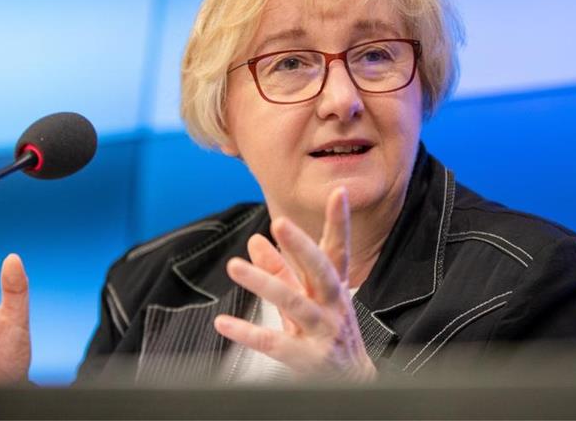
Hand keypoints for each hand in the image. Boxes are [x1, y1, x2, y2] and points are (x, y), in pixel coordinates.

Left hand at [214, 187, 375, 380]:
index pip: (337, 250)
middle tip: (280, 221)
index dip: (338, 221)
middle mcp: (333, 306)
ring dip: (264, 282)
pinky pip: (275, 344)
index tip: (339, 192)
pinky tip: (224, 322)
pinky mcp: (308, 358)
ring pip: (294, 304)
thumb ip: (282, 270)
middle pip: (321, 271)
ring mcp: (323, 332)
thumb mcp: (306, 298)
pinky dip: (248, 333)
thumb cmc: (326, 333)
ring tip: (234, 266)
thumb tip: (257, 239)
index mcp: (334, 287)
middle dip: (302, 245)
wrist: (351, 383)